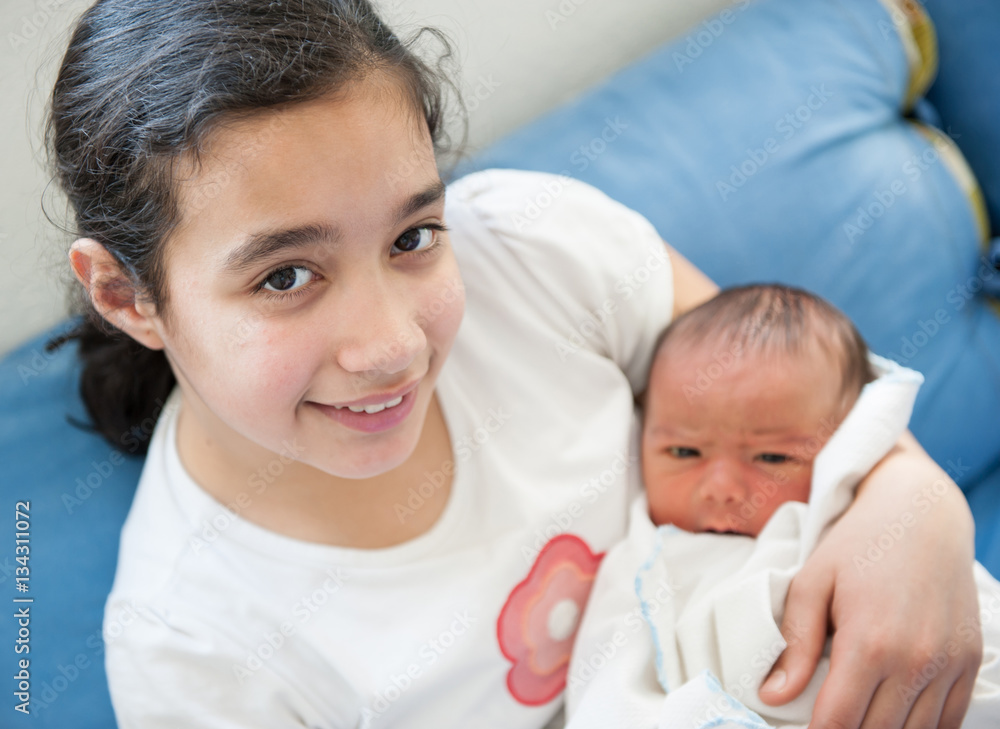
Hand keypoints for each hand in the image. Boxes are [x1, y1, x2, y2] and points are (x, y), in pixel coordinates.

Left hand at [758, 435, 981, 728]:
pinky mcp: (970, 661)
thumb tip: (772, 695)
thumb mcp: (812, 584)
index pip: (838, 721)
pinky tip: (891, 715)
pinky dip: (920, 726)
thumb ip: (795, 644)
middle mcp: (916, 660)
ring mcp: (949, 664)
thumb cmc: (858, 546)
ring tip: (854, 714)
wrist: (921, 516)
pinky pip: (949, 720)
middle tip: (824, 719)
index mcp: (870, 642)